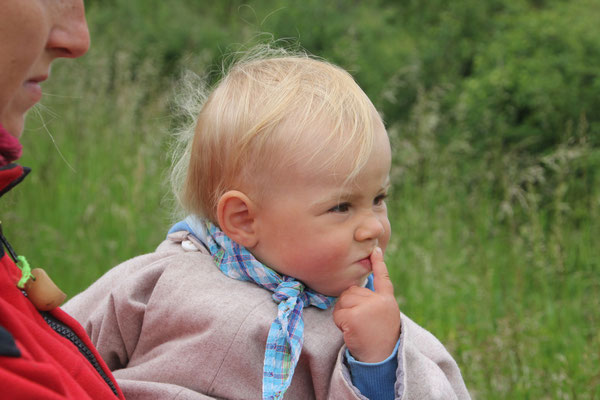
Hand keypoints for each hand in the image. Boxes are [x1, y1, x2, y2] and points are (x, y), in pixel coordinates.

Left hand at [333, 247, 400, 362]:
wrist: (382, 359)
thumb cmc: (379, 340)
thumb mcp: (382, 316)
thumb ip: (372, 302)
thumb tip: (351, 292)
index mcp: (387, 300)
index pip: (382, 277)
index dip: (378, 263)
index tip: (375, 248)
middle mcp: (379, 300)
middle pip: (351, 291)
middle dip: (350, 306)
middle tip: (361, 324)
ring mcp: (368, 307)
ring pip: (343, 301)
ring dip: (344, 314)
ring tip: (357, 327)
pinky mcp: (355, 316)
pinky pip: (338, 313)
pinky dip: (340, 323)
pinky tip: (352, 331)